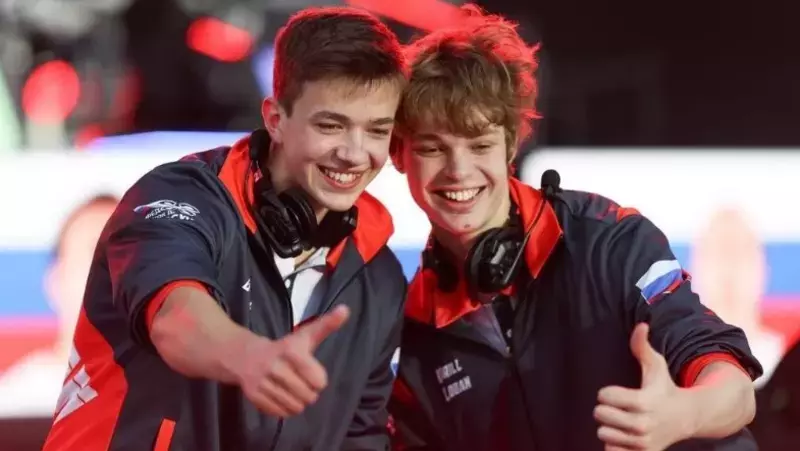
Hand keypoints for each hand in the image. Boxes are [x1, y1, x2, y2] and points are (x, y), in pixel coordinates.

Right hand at [236, 305, 349, 416]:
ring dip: (298, 403)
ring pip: (294, 406)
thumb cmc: (284, 347)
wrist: (246, 355)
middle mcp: (275, 365)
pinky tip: (283, 398)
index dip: (319, 380)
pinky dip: (285, 409)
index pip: (317, 380)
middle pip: (307, 396)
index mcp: (290, 350)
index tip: (314, 375)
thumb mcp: (306, 335)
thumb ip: (327, 325)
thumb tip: (346, 310)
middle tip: (303, 385)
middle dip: (309, 393)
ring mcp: (262, 381)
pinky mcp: (253, 394)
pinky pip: (279, 413)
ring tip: (294, 392)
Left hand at [594, 323, 692, 450]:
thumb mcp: (656, 366)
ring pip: (603, 434)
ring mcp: (642, 442)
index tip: (618, 393)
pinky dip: (614, 445)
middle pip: (600, 415)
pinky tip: (624, 437)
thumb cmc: (665, 388)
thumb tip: (641, 325)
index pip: (604, 396)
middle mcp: (643, 424)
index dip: (607, 392)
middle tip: (619, 408)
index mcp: (643, 401)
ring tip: (623, 422)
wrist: (687, 418)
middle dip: (605, 409)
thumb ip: (642, 346)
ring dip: (609, 427)